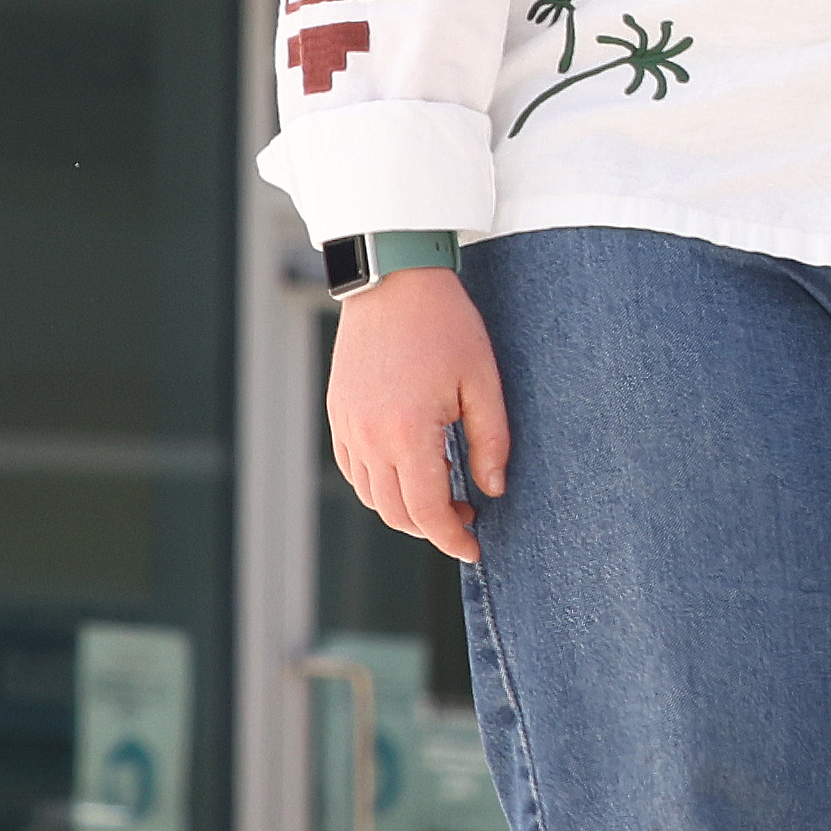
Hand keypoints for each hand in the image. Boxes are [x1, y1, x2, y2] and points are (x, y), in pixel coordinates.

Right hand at [328, 267, 508, 562]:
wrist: (393, 281)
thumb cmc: (446, 326)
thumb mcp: (484, 381)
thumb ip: (491, 442)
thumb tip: (493, 491)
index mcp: (407, 432)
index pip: (427, 510)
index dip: (452, 537)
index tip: (475, 548)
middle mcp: (369, 437)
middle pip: (396, 512)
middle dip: (433, 527)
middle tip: (469, 517)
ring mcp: (347, 427)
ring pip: (371, 496)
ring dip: (406, 509)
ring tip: (446, 493)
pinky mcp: (338, 415)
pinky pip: (354, 470)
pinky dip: (380, 485)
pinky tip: (412, 471)